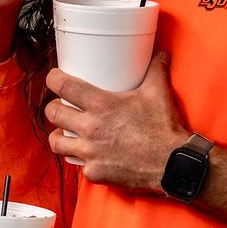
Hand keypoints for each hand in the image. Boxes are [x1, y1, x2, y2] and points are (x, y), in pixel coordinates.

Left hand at [45, 52, 188, 190]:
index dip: (53, 79)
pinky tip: (90, 155)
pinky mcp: (95, 172)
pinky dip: (83, 159)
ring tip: (65, 131)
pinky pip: (79, 165)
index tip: (54, 78)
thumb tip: (160, 55)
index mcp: (101, 105)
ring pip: (57, 142)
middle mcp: (90, 128)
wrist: (172, 163)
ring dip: (59, 135)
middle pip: (53, 114)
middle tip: (60, 106)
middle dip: (53, 108)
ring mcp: (90, 152)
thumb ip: (155, 70)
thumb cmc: (163, 127)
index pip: (63, 86)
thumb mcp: (158, 92)